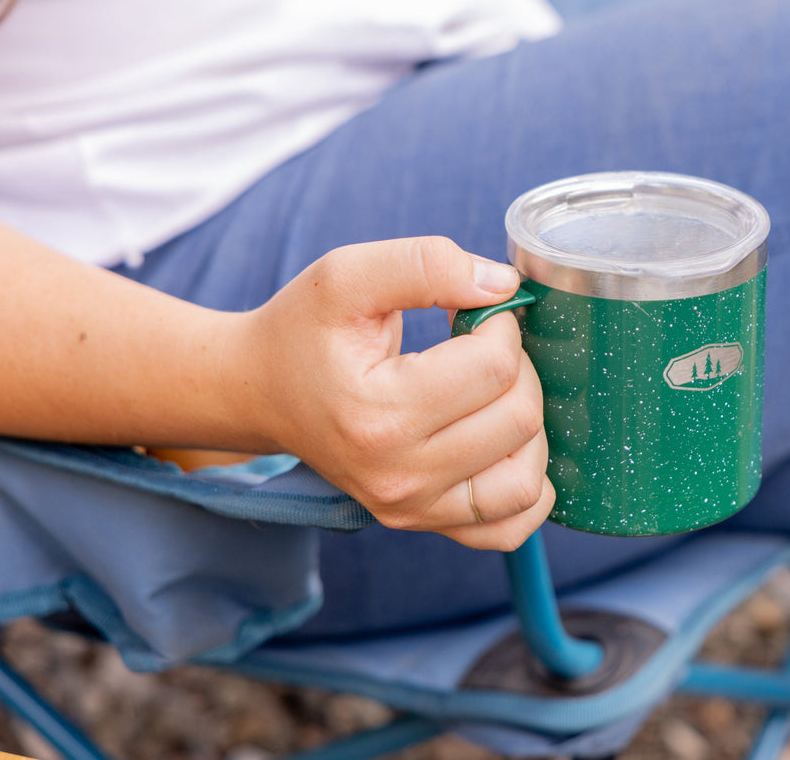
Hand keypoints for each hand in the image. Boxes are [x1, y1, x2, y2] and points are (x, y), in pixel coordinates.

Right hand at [230, 236, 554, 550]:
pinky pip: (510, 526)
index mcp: (379, 414)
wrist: (260, 391)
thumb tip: (504, 285)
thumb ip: (426, 264)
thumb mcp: (346, 275)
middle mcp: (398, 476)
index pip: (495, 366)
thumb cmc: (304, 331)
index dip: (501, 323)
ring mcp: (411, 509)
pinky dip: (527, 485)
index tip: (472, 312)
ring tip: (492, 393)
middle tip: (481, 346)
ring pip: (527, 478)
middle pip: (519, 419)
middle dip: (518, 366)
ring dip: (530, 426)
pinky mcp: (421, 523)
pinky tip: (505, 444)